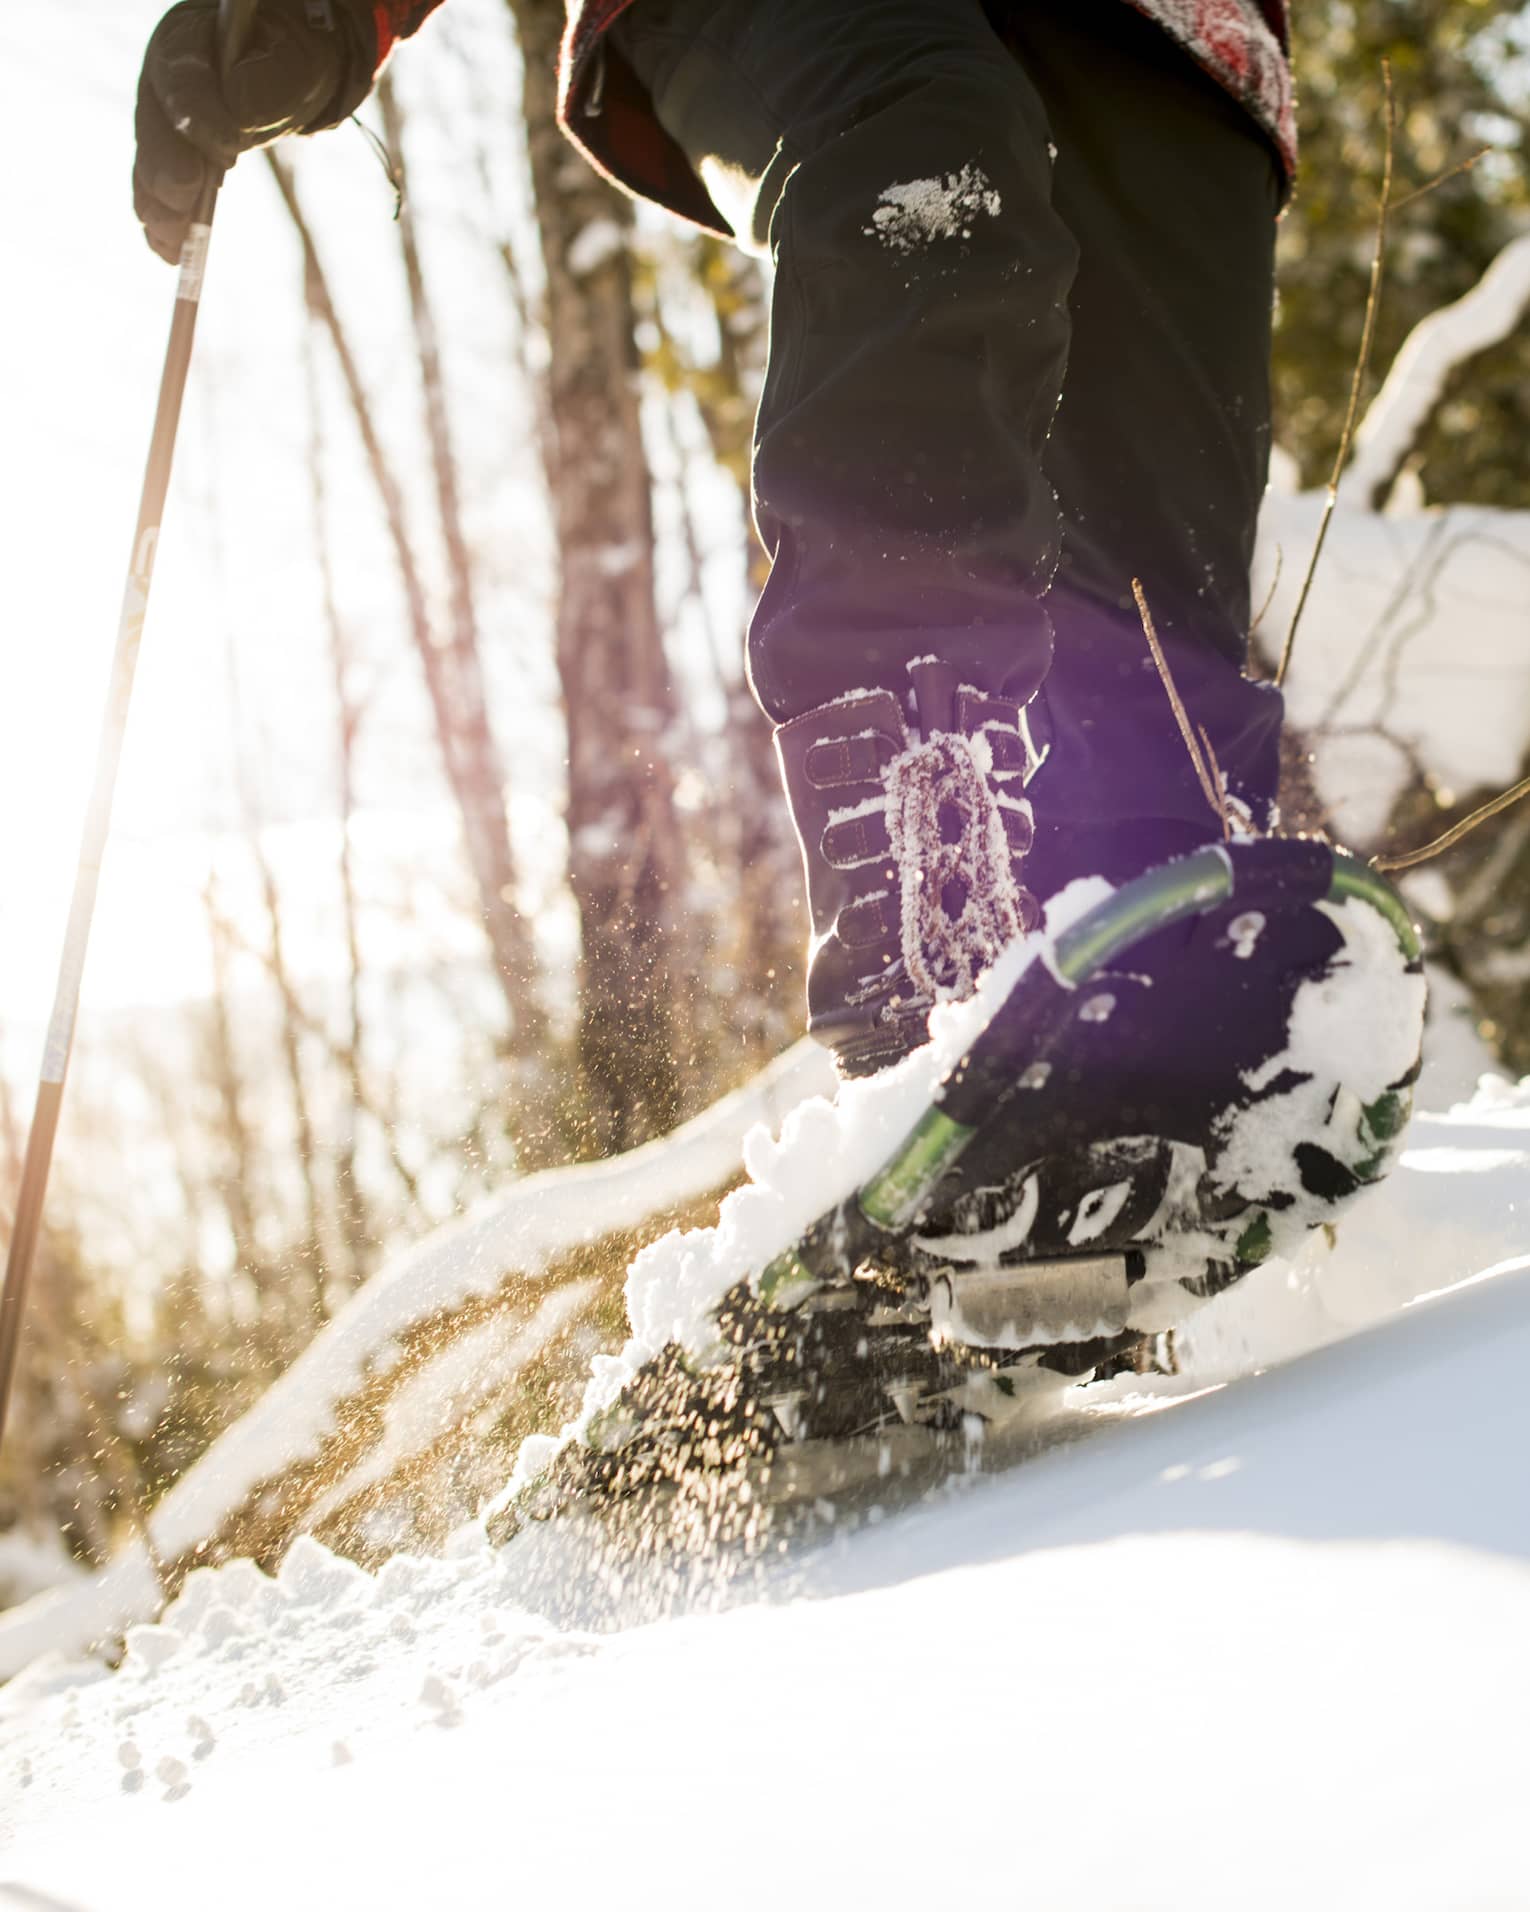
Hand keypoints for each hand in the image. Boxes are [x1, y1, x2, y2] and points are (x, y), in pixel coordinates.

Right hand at [134, 0, 375, 261]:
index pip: (183, 78)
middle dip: (166, 168)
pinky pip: (157, 194)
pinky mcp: (167, 158)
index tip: (227, 150)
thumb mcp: (295, 61)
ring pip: (149, 166)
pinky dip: (163, 225)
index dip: (199, 115)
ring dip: (160, 207)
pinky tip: (171, 254)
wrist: (283, 70)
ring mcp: (160, 122)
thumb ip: (268, 81)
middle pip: (154, 128)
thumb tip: (240, 112)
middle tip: (182, 200)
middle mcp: (162, 81)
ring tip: (174, 242)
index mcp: (188, 41)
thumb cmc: (290, 57)